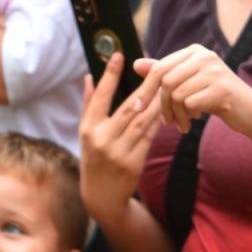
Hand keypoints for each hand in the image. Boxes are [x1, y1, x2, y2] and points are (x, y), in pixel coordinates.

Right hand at [79, 53, 157, 221]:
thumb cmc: (92, 158)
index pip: (100, 96)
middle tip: (157, 67)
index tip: (119, 54)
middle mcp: (102, 139)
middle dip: (145, 86)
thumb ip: (89, 105)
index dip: (110, 74)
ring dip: (156, 102)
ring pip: (143, 121)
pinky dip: (157, 121)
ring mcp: (119, 152)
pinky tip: (165, 108)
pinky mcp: (134, 163)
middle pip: (129, 106)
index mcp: (88, 128)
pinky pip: (149, 136)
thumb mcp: (85, 133)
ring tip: (166, 84)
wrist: (101, 197)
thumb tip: (88, 77)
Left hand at [130, 43, 251, 134]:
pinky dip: (189, 116)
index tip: (138, 108)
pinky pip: (190, 104)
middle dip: (161, 105)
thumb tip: (136, 64)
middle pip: (166, 81)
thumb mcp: (189, 83)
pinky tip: (197, 119)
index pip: (159, 68)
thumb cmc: (215, 97)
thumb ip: (165, 73)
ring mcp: (214, 71)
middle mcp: (204, 56)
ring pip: (177, 94)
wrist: (250, 111)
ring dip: (176, 114)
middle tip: (166, 121)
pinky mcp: (222, 88)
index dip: (146, 89)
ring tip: (183, 123)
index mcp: (195, 51)